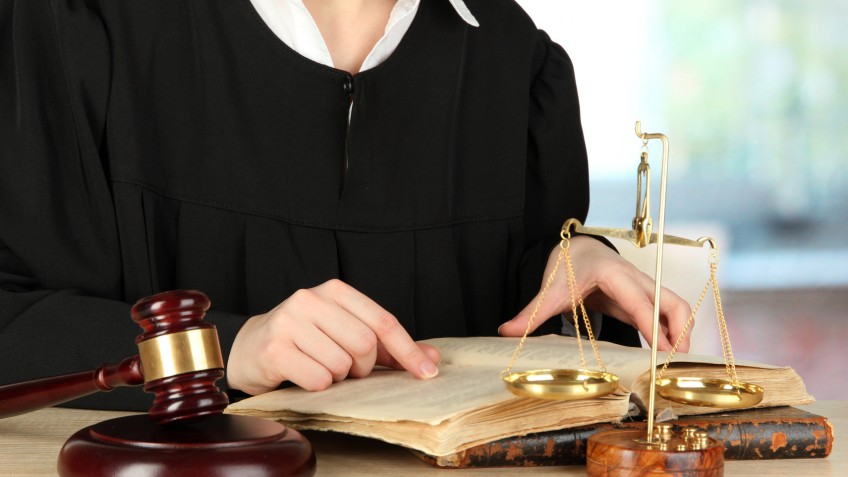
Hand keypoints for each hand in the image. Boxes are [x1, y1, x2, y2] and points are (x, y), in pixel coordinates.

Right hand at [227, 279, 440, 394]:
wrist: (248, 348)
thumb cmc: (306, 342)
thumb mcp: (346, 335)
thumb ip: (387, 347)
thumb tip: (432, 360)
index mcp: (334, 290)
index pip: (382, 321)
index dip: (408, 350)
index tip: (427, 374)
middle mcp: (311, 299)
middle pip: (364, 344)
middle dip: (362, 368)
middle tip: (347, 370)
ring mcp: (290, 322)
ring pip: (341, 365)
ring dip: (338, 378)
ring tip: (320, 368)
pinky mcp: (274, 348)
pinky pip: (318, 379)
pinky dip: (319, 386)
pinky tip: (303, 376)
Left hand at [498, 236, 691, 351]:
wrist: (575, 247)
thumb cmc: (566, 266)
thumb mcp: (549, 290)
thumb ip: (532, 312)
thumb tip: (507, 331)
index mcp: (613, 274)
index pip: (639, 302)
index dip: (652, 326)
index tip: (661, 352)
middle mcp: (635, 278)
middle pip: (673, 302)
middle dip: (680, 331)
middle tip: (675, 363)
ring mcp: (643, 288)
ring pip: (675, 308)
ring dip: (680, 334)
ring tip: (673, 364)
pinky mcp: (643, 299)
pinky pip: (665, 315)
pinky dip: (670, 334)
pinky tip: (664, 356)